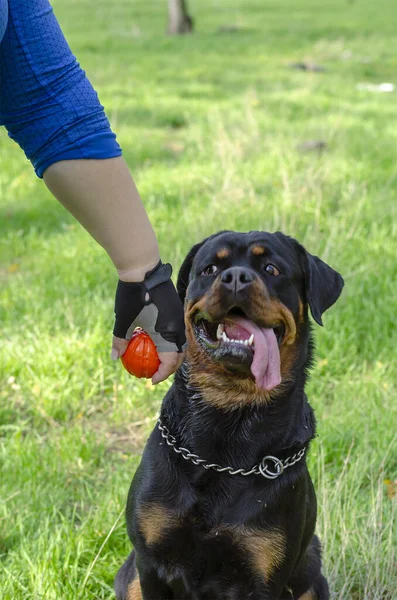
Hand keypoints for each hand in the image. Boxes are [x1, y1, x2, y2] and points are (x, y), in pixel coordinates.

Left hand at [111, 262, 185, 383]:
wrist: (143, 269)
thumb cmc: (132, 296)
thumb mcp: (123, 320)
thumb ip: (120, 340)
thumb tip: (115, 357)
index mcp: (167, 333)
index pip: (169, 362)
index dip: (161, 374)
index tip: (151, 380)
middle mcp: (177, 327)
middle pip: (178, 355)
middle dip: (168, 367)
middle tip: (155, 373)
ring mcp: (178, 317)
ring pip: (179, 343)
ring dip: (169, 354)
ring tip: (156, 359)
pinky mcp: (176, 309)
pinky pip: (176, 331)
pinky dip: (169, 341)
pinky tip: (155, 340)